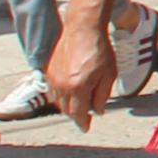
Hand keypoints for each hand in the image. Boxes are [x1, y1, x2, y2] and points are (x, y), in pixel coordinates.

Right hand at [49, 5, 120, 129]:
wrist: (82, 29)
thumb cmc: (99, 50)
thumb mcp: (109, 74)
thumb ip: (102, 95)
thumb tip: (98, 111)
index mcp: (78, 87)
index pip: (78, 113)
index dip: (83, 123)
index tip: (86, 128)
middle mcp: (62, 85)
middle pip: (66, 110)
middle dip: (76, 115)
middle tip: (85, 117)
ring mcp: (53, 78)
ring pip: (58, 101)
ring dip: (68, 106)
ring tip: (79, 106)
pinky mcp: (48, 71)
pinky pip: (53, 90)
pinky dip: (61, 96)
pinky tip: (70, 93)